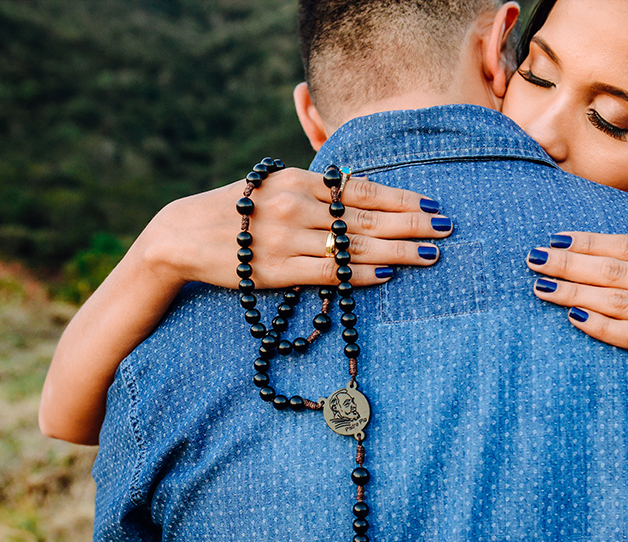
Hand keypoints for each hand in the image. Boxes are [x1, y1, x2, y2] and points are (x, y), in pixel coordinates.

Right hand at [135, 167, 451, 290]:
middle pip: (366, 216)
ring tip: (431, 253)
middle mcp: (296, 205)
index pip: (360, 189)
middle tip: (447, 227)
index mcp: (298, 181)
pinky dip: (360, 272)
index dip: (400, 197)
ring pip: (354, 245)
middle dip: (411, 222)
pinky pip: (328, 272)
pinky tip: (388, 273)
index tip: (432, 203)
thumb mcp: (272, 189)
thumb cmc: (234, 214)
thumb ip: (312, 193)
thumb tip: (358, 194)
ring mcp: (287, 238)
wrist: (180, 238)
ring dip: (397, 249)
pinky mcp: (277, 271)